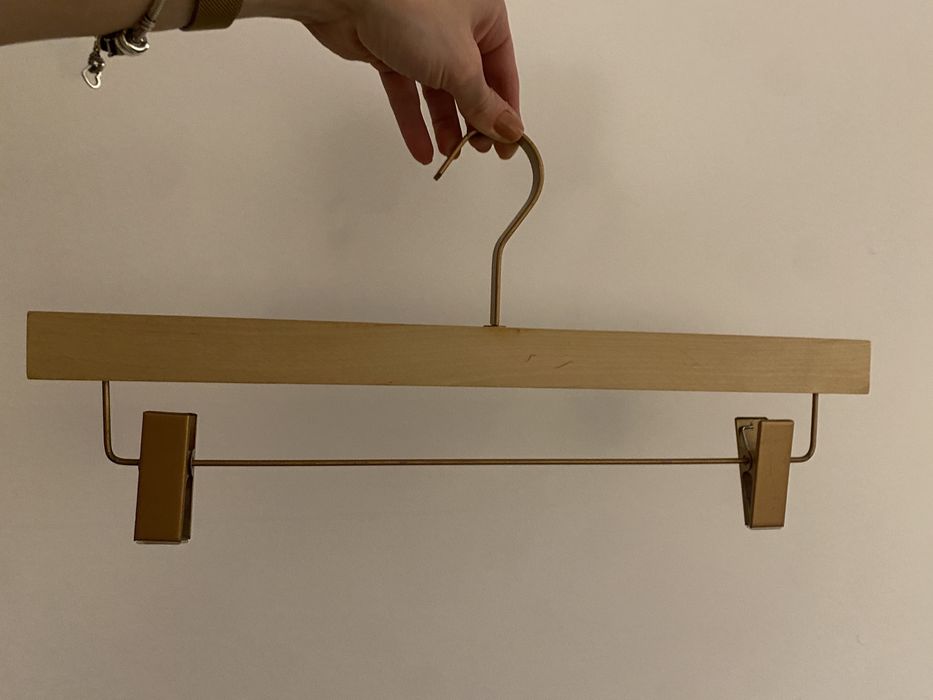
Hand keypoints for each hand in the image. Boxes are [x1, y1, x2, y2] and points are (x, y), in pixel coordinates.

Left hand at [293, 0, 523, 162]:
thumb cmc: (409, 8)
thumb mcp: (459, 64)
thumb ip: (484, 104)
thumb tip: (510, 130)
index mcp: (484, 15)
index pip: (503, 71)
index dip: (506, 111)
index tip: (507, 145)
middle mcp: (455, 25)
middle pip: (471, 83)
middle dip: (473, 120)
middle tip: (476, 149)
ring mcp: (421, 38)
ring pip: (438, 90)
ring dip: (444, 124)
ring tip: (450, 153)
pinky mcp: (390, 50)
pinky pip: (407, 91)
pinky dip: (413, 119)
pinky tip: (421, 149)